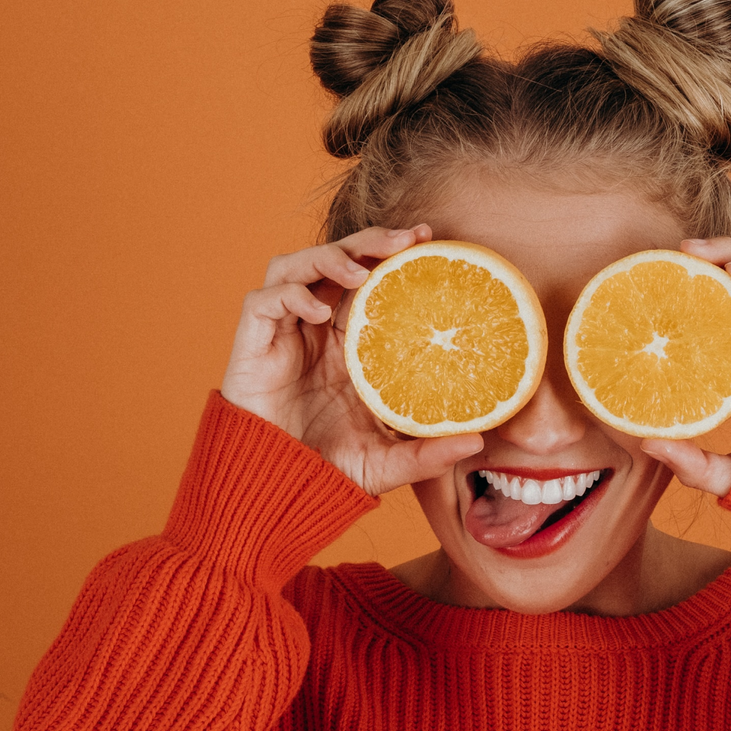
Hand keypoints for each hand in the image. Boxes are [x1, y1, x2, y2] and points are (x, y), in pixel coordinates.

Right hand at [220, 225, 482, 495]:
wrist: (274, 492)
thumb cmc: (327, 470)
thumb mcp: (388, 461)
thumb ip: (428, 453)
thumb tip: (478, 443)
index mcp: (349, 342)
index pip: (369, 278)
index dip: (392, 253)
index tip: (428, 239)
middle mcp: (315, 328)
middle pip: (337, 259)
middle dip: (369, 240)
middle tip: (407, 238)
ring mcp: (283, 333)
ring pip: (296, 265)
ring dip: (329, 258)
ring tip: (362, 272)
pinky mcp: (252, 345)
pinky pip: (264, 301)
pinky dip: (291, 295)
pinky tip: (319, 313)